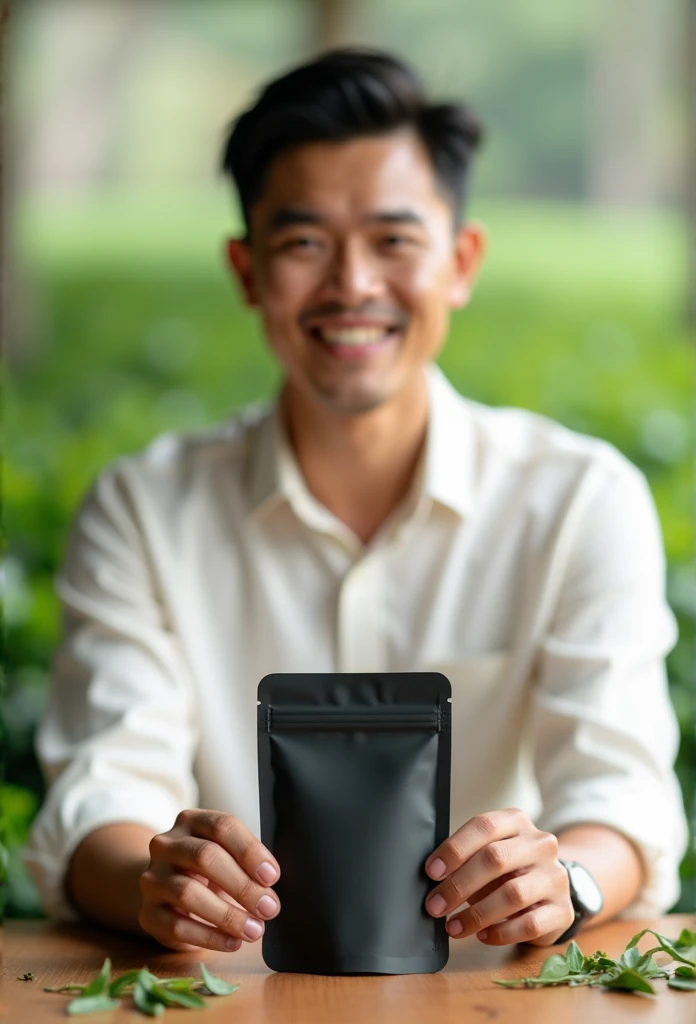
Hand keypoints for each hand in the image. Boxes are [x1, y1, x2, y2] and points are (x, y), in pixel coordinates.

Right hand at [139, 809, 280, 951]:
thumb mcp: (226, 855)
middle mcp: (166, 844)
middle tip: (269, 908)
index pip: (222, 826)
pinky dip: (210, 937)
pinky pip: (177, 926)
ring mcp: (152, 878)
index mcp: (191, 821)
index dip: (249, 851)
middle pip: (205, 857)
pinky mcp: (147, 913)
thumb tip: (269, 891)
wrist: (166, 891)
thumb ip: (247, 864)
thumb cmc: (208, 870)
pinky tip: (233, 942)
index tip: (272, 876)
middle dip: (242, 885)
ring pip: (188, 893)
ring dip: (227, 915)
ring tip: (255, 930)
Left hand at [424, 808, 572, 945]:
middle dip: (459, 884)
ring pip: (513, 894)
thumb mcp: (488, 854)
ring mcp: (555, 876)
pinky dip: (501, 932)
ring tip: (454, 927)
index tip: (432, 871)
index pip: (484, 826)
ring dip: (476, 914)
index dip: (455, 849)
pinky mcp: (564, 909)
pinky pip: (530, 924)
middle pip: (495, 858)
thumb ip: (465, 859)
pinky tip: (483, 935)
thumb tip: (433, 878)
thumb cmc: (508, 870)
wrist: (552, 889)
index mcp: (517, 821)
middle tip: (435, 906)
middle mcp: (540, 843)